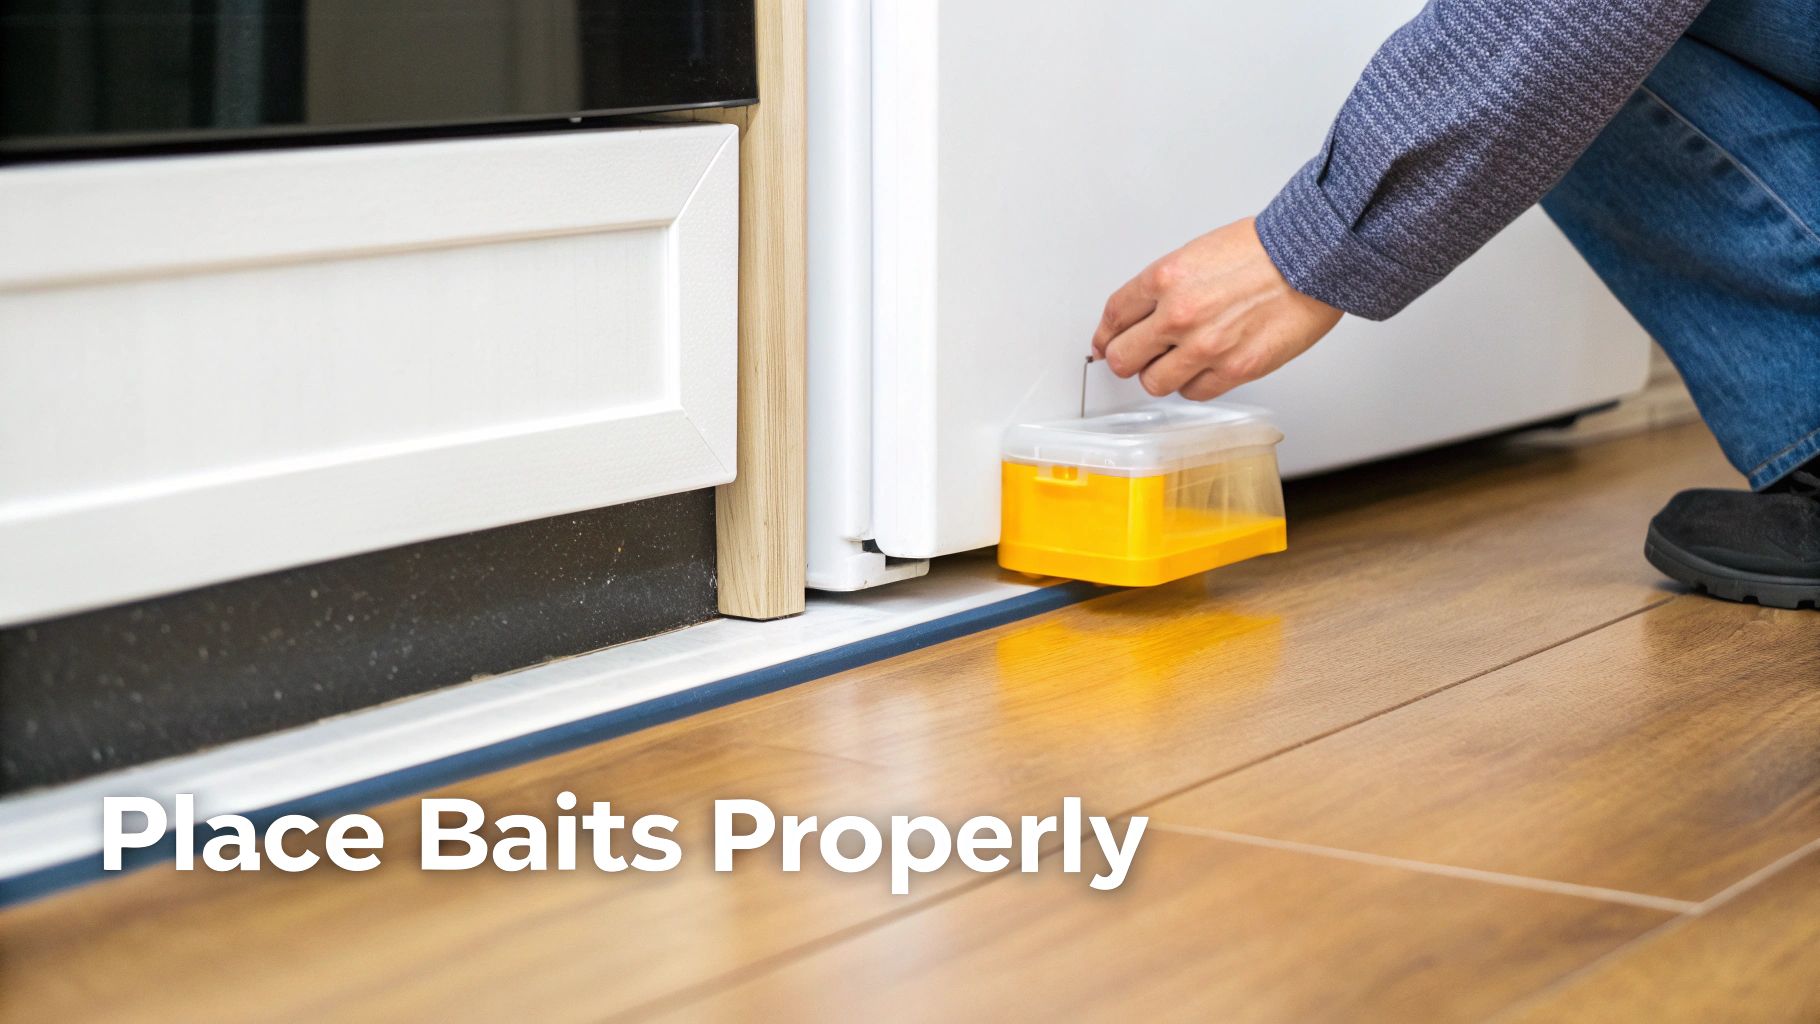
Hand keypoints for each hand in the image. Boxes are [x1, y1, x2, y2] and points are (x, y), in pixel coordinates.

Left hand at [1091, 218, 1341, 400]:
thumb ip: (1166, 286)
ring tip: (1178, 361)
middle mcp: (1178, 314)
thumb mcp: (1198, 253)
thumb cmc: (1264, 251)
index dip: (1105, 334)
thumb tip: (1142, 315)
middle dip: (1126, 358)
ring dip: (1161, 375)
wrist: (1312, 260)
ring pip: (1154, 383)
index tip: (1106, 342)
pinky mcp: (1233, 370)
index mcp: (1165, 278)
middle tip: (1137, 357)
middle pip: (1122, 357)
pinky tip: (1205, 367)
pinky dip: (1194, 384)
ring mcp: (1205, 346)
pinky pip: (1193, 392)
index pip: (1114, 317)